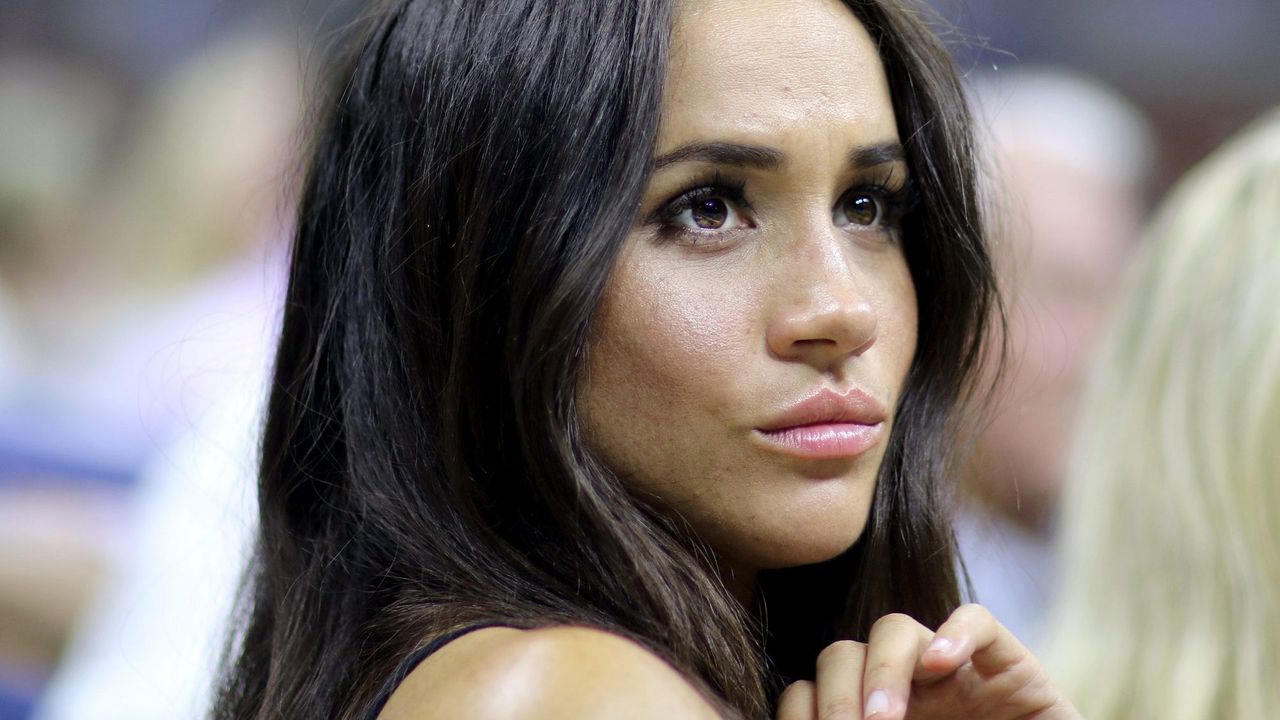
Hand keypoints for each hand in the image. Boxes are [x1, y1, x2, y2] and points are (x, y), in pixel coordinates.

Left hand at [775, 604, 1079, 719]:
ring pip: (895, 630)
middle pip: (843, 656)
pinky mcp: (1008, 664)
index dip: (800, 711)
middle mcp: (904, 687)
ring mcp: (952, 670)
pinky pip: (978, 621)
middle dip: (834, 696)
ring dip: (881, 671)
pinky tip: (941, 665)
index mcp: (871, 716)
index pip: (811, 692)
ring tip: (884, 719)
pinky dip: (956, 635)